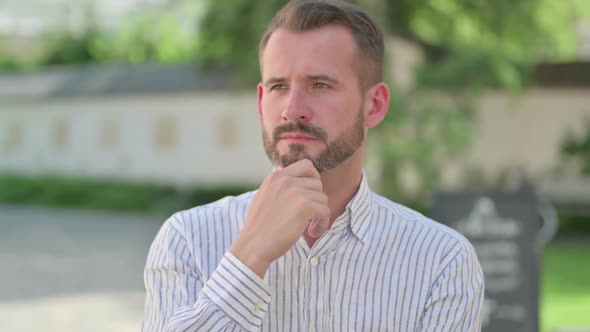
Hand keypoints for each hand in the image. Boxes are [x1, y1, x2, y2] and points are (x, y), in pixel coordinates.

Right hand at [229, 159, 329, 277]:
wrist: (253, 245)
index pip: (306, 165)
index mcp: (275, 176)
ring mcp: (295, 192)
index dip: (313, 179)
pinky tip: (313, 232)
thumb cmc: (259, 226)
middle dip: (316, 200)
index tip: (310, 195)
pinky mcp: (304, 206)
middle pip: (317, 183)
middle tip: (310, 215)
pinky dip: (322, 223)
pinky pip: (325, 211)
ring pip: (322, 198)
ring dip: (320, 214)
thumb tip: (281, 168)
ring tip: (310, 227)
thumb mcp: (263, 196)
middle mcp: (285, 180)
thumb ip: (276, 184)